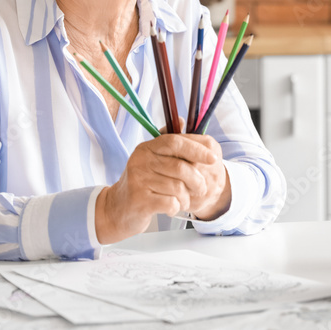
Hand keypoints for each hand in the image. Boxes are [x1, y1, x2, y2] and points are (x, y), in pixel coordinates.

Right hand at [95, 135, 228, 243]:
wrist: (117, 209)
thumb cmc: (142, 183)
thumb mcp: (152, 160)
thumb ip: (168, 142)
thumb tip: (181, 120)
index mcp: (146, 148)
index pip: (175, 141)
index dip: (197, 148)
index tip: (213, 158)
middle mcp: (140, 161)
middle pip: (180, 167)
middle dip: (197, 180)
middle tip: (201, 188)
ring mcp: (138, 181)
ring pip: (178, 188)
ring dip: (186, 197)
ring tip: (182, 200)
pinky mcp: (139, 200)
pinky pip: (170, 202)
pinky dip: (176, 207)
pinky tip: (171, 207)